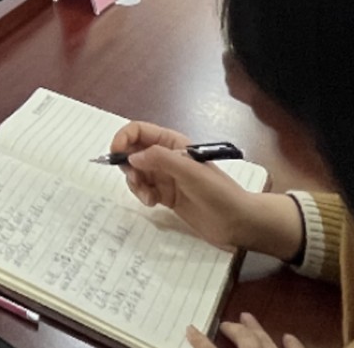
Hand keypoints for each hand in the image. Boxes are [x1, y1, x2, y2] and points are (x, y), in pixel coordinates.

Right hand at [108, 122, 302, 257]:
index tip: (116, 155)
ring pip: (135, 173)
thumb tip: (131, 157)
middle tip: (136, 181)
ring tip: (147, 196)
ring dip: (135, 184)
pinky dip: (142, 195)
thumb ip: (159, 159)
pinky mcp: (165, 195)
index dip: (123, 138)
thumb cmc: (218, 192)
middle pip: (133, 152)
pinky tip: (152, 203)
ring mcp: (165, 177)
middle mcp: (166, 157)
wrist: (237, 222)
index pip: (139, 131)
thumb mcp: (189, 171)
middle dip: (128, 166)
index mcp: (172, 143)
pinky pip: (143, 190)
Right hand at [185, 311, 301, 347]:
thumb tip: (196, 337)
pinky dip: (293, 345)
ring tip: (247, 316)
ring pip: (266, 342)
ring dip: (257, 329)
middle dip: (234, 330)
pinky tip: (288, 336)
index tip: (190, 328)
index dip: (200, 341)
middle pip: (244, 340)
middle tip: (225, 323)